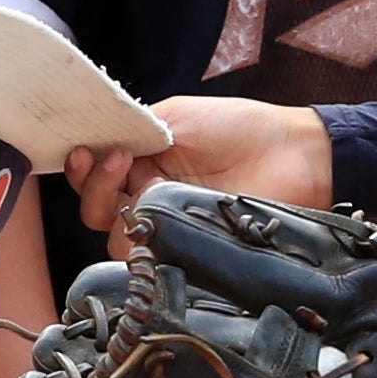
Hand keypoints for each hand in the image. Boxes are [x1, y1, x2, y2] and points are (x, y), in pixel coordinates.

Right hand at [66, 93, 330, 232]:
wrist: (295, 155)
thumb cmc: (240, 129)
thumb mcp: (177, 117)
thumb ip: (135, 130)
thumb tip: (97, 144)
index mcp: (142, 165)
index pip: (94, 177)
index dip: (81, 169)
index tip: (86, 151)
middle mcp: (149, 199)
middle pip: (97, 213)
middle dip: (95, 189)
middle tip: (118, 162)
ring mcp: (171, 228)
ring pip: (119, 241)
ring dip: (120, 214)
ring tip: (148, 185)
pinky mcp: (192, 252)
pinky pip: (157, 261)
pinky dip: (148, 245)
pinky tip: (160, 218)